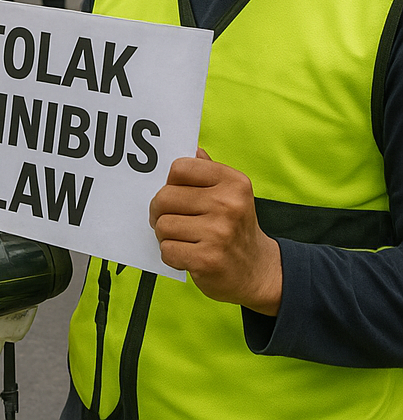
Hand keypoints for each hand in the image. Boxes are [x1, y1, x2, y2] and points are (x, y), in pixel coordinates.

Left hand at [149, 149, 282, 314]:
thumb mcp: (231, 194)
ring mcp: (219, 233)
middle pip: (165, 197)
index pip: (179, 168)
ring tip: (182, 238)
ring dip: (165, 235)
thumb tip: (192, 147)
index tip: (175, 194)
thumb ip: (208, 170)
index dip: (169, 182)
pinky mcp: (208, 260)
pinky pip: (167, 250)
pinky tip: (187, 255)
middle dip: (160, 211)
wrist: (259, 272)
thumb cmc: (236, 227)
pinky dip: (171, 255)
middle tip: (170, 219)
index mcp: (233, 182)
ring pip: (163, 225)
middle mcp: (228, 204)